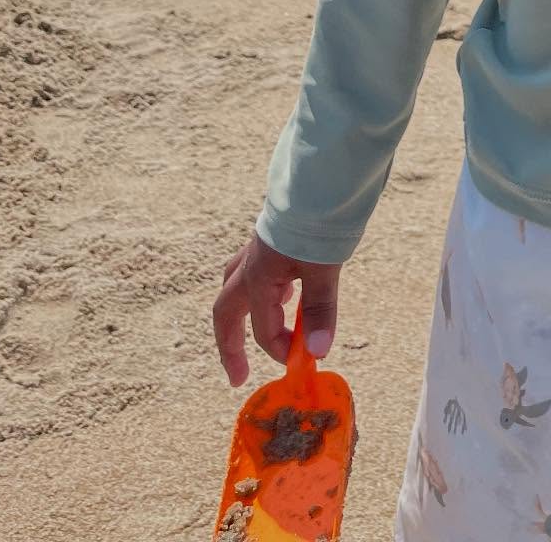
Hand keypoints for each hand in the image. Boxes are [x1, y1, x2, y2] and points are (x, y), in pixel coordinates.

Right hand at [212, 232, 341, 386]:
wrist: (320, 174)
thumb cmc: (318, 221)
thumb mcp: (324, 269)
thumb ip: (320, 310)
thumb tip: (319, 353)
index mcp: (259, 278)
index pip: (264, 330)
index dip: (283, 351)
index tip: (305, 362)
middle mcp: (251, 265)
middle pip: (226, 313)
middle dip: (230, 345)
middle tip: (237, 375)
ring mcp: (258, 249)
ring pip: (237, 286)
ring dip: (246, 313)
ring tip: (267, 327)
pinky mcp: (270, 237)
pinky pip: (254, 269)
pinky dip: (263, 288)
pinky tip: (285, 289)